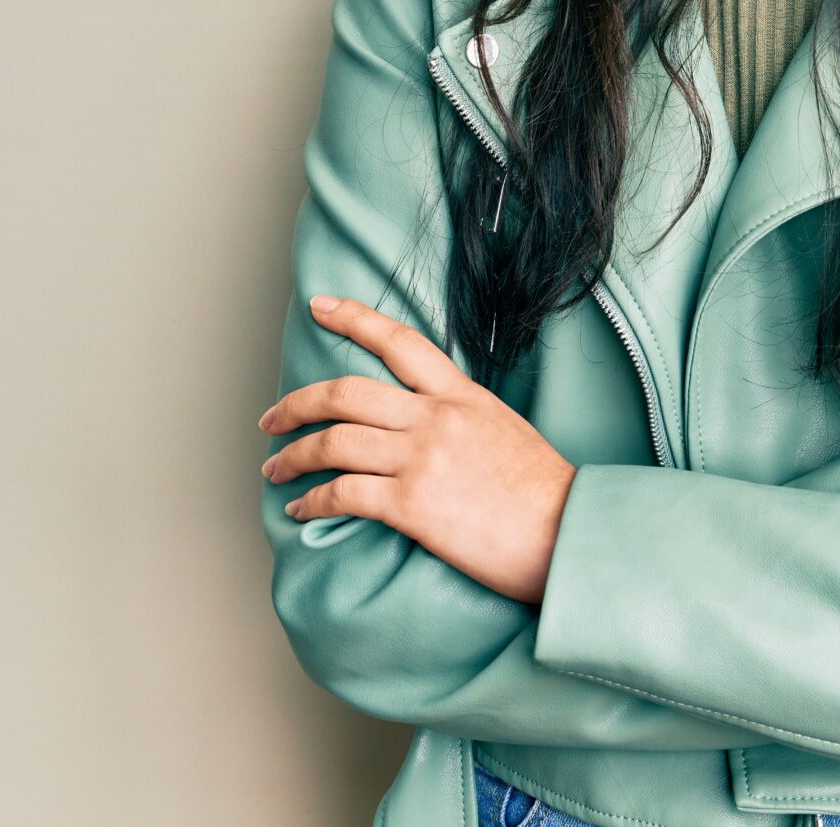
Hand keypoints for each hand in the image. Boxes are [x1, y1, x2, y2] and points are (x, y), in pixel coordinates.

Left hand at [258, 293, 577, 605]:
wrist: (568, 533)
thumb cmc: (545, 493)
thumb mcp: (505, 429)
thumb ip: (460, 418)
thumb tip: (424, 427)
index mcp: (461, 395)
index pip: (400, 341)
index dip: (354, 318)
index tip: (321, 306)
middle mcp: (436, 418)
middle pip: (345, 393)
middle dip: (296, 404)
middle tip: (271, 419)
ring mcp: (421, 458)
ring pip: (334, 441)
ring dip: (293, 455)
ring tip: (275, 467)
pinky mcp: (411, 504)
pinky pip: (342, 493)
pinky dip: (312, 499)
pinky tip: (299, 507)